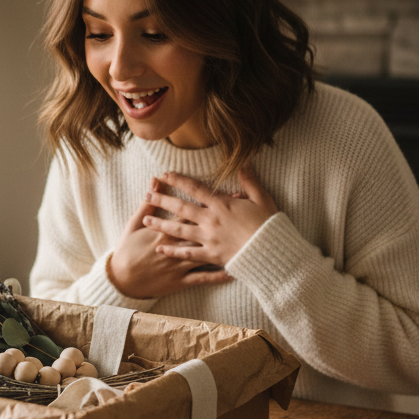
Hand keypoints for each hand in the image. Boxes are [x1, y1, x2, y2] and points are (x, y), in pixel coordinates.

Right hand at [107, 191, 232, 298]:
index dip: (210, 203)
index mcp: (166, 231)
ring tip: (244, 240)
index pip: (191, 212)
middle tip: (243, 212)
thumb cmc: (127, 251)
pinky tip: (234, 272)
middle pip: (203, 230)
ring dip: (225, 246)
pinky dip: (219, 276)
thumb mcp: (134, 224)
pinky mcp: (181, 281)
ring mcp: (180, 265)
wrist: (121, 280)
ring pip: (206, 254)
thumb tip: (155, 181)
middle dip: (223, 221)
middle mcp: (176, 247)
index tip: (229, 194)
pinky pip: (204, 278)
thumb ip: (147, 203)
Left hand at [143, 165, 276, 267]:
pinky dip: (173, 251)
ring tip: (146, 220)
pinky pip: (188, 253)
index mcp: (222, 204)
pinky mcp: (210, 255)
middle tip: (147, 195)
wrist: (273, 252)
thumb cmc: (269, 225)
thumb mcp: (262, 199)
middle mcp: (211, 220)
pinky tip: (160, 249)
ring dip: (161, 224)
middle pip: (181, 208)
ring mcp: (209, 238)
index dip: (178, 180)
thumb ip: (250, 181)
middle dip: (162, 201)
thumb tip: (244, 163)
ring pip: (179, 230)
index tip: (164, 175)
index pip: (195, 188)